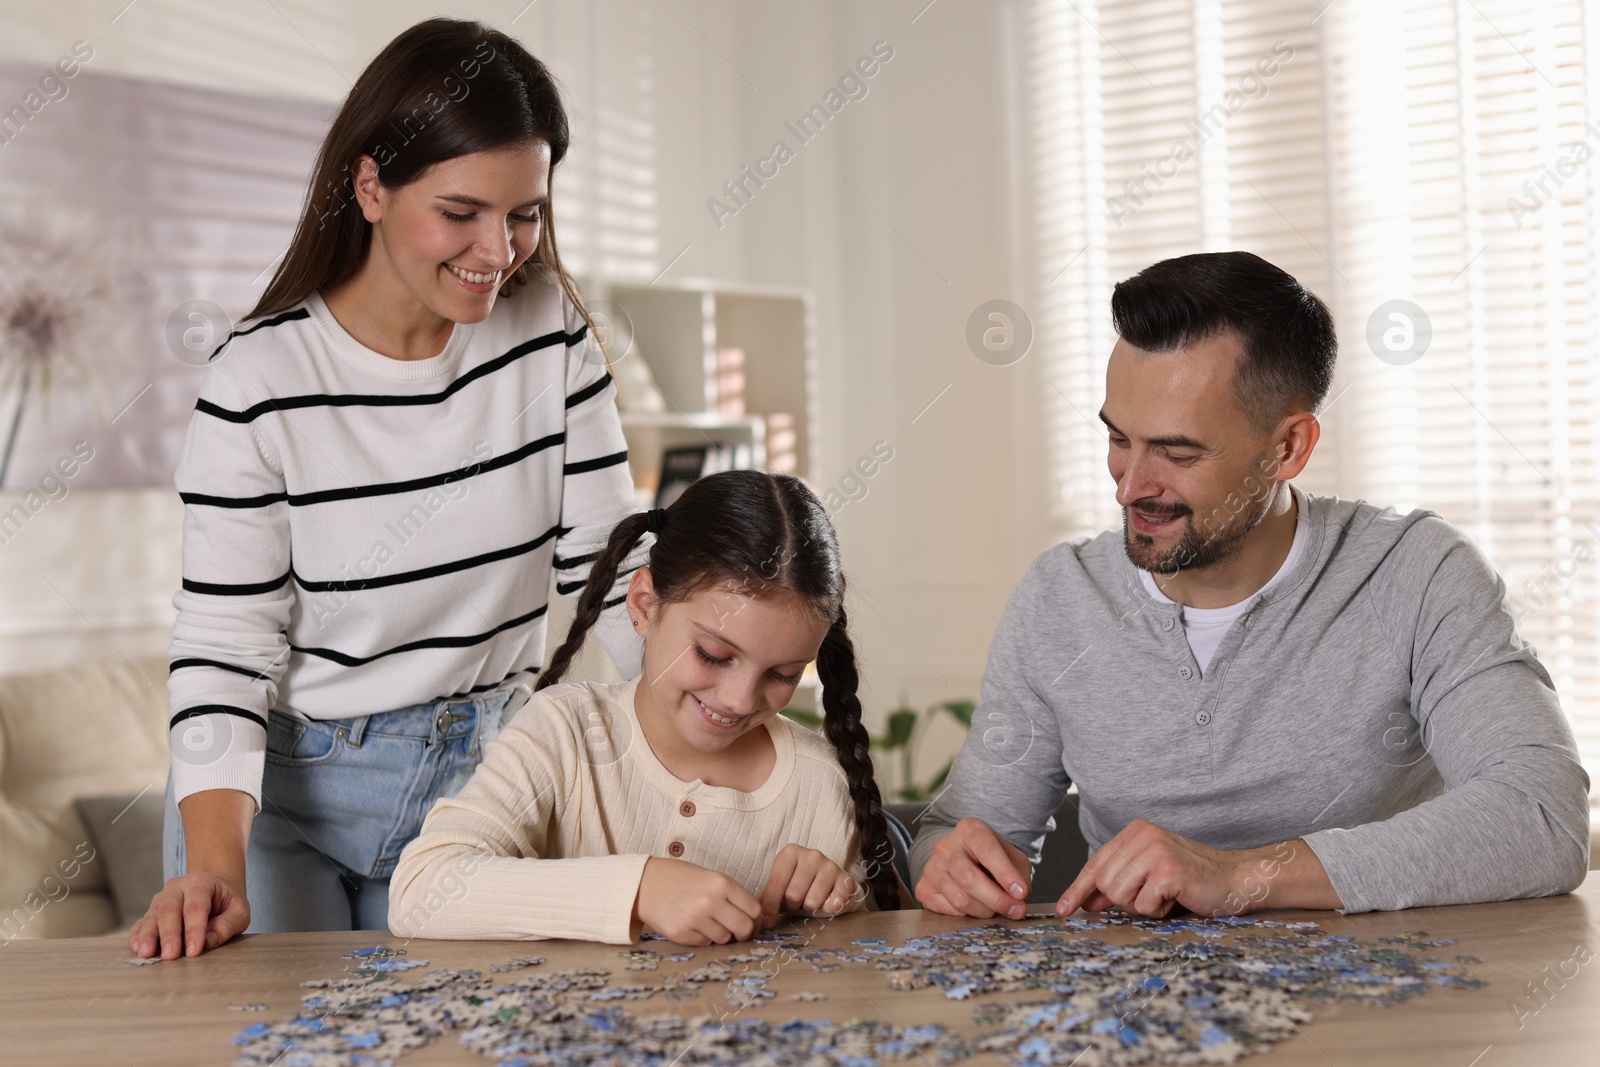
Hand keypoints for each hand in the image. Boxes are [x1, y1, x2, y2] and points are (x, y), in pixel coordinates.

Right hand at [128, 870, 249, 958]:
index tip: (194, 951)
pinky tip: (138, 948)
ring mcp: (162, 898)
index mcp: (201, 882)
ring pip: (152, 916)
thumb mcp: (239, 911)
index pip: (196, 907)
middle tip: (170, 956)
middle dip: (169, 934)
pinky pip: (141, 923)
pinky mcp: (152, 911)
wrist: (214, 891)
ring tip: (147, 953)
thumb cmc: (227, 902)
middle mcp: (177, 887)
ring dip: (149, 936)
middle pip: (170, 910)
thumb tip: (208, 941)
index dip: (194, 929)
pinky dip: (138, 935)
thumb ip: (227, 925)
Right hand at [634, 857, 762, 944]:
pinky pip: (705, 943)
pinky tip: (692, 924)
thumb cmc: (682, 879)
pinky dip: (703, 937)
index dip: (755, 919)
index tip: (751, 921)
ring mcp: (695, 918)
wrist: (645, 883)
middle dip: (743, 932)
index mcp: (722, 883)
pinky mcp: (681, 933)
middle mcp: (710, 900)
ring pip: (724, 938)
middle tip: (736, 930)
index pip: (754, 910)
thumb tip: (756, 920)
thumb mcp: (712, 878)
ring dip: (720, 934)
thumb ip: (733, 896)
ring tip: (707, 921)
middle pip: (744, 928)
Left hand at [758, 844, 855, 926]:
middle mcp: (812, 855)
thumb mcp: (779, 887)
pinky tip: (828, 903)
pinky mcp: (846, 878)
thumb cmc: (797, 884)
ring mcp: (830, 865)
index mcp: (790, 853)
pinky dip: (830, 908)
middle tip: (796, 902)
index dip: (770, 906)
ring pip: (812, 901)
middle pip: (793, 895)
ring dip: (810, 907)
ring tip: (810, 899)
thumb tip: (756, 920)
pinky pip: (835, 902)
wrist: (828, 881)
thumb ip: (765, 900)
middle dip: (793, 905)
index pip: (776, 883)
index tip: (766, 922)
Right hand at [914, 817, 1031, 918]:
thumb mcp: (1011, 857)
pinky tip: (976, 907)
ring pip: (959, 898)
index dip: (1005, 875)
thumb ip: (1019, 874)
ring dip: (984, 910)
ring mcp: (931, 867)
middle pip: (969, 878)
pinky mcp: (924, 888)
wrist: (962, 857)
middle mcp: (945, 846)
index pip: (987, 852)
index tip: (1021, 893)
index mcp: (970, 830)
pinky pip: (948, 910)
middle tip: (1016, 911)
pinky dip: (968, 914)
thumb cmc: (990, 858)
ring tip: (997, 909)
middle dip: (996, 899)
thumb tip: (1019, 899)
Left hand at [1054, 819, 1328, 917]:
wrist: (1235, 879)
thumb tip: (1084, 901)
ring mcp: (1156, 849)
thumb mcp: (1148, 875)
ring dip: (1142, 905)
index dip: (1078, 889)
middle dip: (1124, 900)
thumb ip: (1118, 882)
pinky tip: (1176, 897)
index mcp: (1135, 830)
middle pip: (1105, 882)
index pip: (1096, 863)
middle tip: (1152, 897)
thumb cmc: (1191, 880)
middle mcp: (1143, 834)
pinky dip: (1159, 909)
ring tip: (1165, 894)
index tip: (1065, 910)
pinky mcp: (1168, 869)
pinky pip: (1144, 904)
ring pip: (1120, 894)